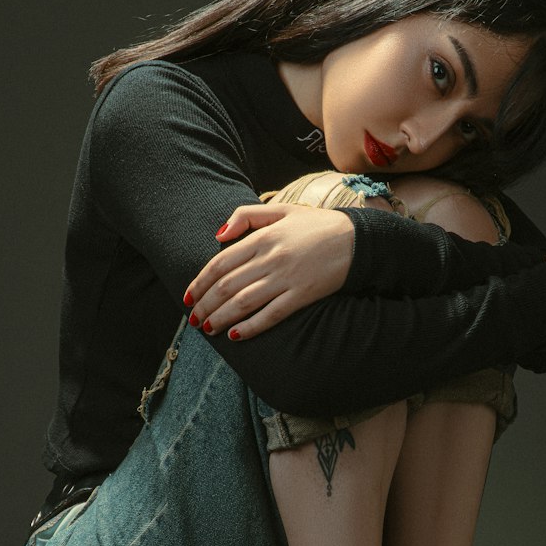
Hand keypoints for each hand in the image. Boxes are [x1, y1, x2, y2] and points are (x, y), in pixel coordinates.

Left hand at [183, 203, 354, 339]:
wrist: (357, 240)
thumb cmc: (317, 225)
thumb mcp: (281, 210)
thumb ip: (246, 216)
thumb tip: (217, 236)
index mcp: (263, 237)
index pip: (220, 263)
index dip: (199, 282)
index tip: (188, 296)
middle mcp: (271, 258)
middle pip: (227, 286)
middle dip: (205, 305)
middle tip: (194, 319)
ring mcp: (286, 279)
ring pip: (243, 303)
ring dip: (221, 318)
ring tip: (207, 328)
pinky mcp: (302, 295)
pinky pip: (270, 315)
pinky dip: (250, 327)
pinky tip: (235, 336)